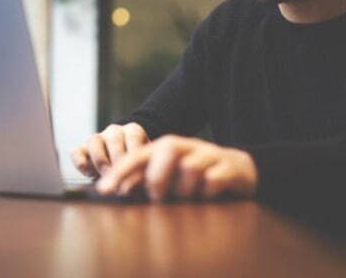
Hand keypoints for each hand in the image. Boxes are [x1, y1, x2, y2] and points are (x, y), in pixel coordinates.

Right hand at [70, 122, 148, 177]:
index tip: (135, 170)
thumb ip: (145, 169)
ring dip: (100, 159)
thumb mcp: (146, 165)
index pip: (134, 136)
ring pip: (94, 141)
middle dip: (117, 159)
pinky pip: (77, 151)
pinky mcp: (82, 150)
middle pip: (114, 139)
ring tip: (106, 175)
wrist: (124, 168)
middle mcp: (114, 132)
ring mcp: (97, 139)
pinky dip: (79, 159)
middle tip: (121, 175)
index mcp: (133, 131)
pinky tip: (86, 170)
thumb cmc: (139, 168)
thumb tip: (142, 184)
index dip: (134, 153)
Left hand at [95, 134, 258, 200]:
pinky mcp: (228, 167)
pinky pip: (213, 180)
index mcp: (168, 148)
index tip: (104, 190)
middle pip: (167, 150)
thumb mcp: (170, 177)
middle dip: (158, 177)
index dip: (121, 171)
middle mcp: (187, 147)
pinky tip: (209, 196)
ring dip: (185, 189)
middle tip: (159, 197)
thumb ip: (145, 180)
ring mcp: (209, 155)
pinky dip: (208, 193)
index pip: (139, 155)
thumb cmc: (197, 178)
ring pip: (190, 167)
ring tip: (190, 198)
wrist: (240, 170)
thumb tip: (120, 188)